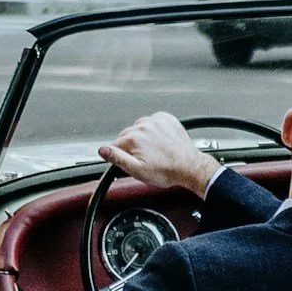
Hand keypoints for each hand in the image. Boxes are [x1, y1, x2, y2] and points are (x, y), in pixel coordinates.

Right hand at [99, 112, 222, 196]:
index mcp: (134, 138)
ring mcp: (156, 120)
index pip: (115, 145)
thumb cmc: (166, 171)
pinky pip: (153, 122)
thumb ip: (118, 159)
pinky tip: (159, 141)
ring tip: (153, 151)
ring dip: (142, 137)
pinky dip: (153, 130)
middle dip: (131, 146)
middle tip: (144, 158)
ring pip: (139, 128)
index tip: (130, 162)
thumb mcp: (137, 171)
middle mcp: (144, 126)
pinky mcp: (166, 119)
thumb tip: (102, 150)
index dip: (121, 156)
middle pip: (127, 135)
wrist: (189, 167)